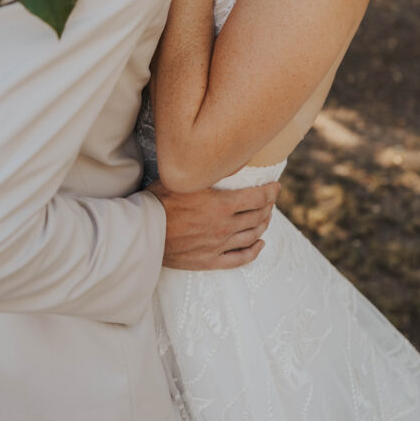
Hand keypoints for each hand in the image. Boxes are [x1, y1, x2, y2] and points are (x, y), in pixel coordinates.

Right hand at [148, 178, 279, 269]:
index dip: (271, 192)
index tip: (275, 187)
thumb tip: (232, 159)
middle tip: (270, 200)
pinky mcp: (209, 261)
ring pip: (252, 236)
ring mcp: (219, 246)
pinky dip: (254, 251)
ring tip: (266, 217)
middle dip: (268, 207)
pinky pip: (240, 259)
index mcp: (222, 205)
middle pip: (258, 216)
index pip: (258, 198)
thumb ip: (211, 170)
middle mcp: (225, 226)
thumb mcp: (187, 178)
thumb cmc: (161, 201)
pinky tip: (259, 244)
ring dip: (263, 225)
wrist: (144, 232)